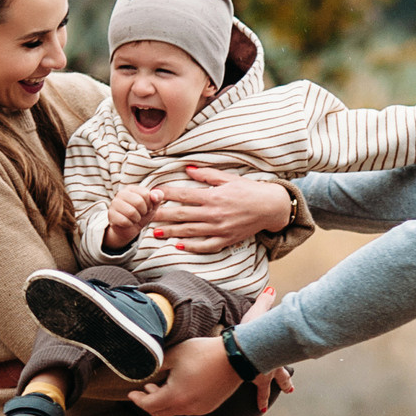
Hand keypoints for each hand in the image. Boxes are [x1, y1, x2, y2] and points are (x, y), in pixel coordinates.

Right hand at [103, 184, 156, 248]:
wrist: (130, 229)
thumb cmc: (141, 214)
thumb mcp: (152, 206)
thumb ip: (157, 197)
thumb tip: (155, 196)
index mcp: (131, 188)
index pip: (146, 194)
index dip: (149, 204)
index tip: (146, 208)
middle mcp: (121, 193)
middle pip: (139, 202)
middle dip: (143, 212)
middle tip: (140, 214)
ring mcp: (114, 204)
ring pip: (131, 212)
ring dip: (137, 219)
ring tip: (134, 218)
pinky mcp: (110, 215)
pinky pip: (125, 221)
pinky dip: (130, 224)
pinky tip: (128, 223)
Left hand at [129, 336, 242, 415]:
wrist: (235, 357)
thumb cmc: (203, 353)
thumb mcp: (174, 355)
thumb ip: (157, 365)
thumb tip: (146, 372)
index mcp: (175, 396)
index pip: (148, 405)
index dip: (137, 400)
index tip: (131, 393)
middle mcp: (186, 408)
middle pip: (159, 413)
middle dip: (149, 402)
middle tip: (146, 388)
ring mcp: (199, 409)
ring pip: (174, 411)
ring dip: (165, 401)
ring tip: (163, 385)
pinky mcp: (209, 406)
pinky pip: (187, 409)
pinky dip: (178, 402)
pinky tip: (180, 387)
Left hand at [147, 165, 292, 254]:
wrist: (271, 207)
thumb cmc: (250, 190)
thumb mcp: (228, 178)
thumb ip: (206, 175)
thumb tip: (187, 168)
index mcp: (213, 196)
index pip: (183, 195)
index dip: (166, 194)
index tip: (153, 193)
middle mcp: (214, 214)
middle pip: (182, 215)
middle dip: (162, 215)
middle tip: (145, 216)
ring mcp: (219, 229)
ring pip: (190, 232)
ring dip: (171, 232)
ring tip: (155, 232)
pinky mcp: (226, 240)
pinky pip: (205, 246)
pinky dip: (191, 247)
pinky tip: (178, 245)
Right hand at [242, 287, 296, 413]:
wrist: (237, 350)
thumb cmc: (250, 333)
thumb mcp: (258, 314)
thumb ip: (264, 301)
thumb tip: (271, 289)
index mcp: (273, 356)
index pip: (283, 364)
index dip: (287, 374)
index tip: (292, 386)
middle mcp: (267, 369)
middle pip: (278, 379)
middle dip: (284, 384)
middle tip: (290, 391)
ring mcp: (255, 376)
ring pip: (262, 389)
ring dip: (263, 398)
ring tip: (263, 409)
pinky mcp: (239, 380)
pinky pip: (241, 390)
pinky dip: (242, 396)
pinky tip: (235, 402)